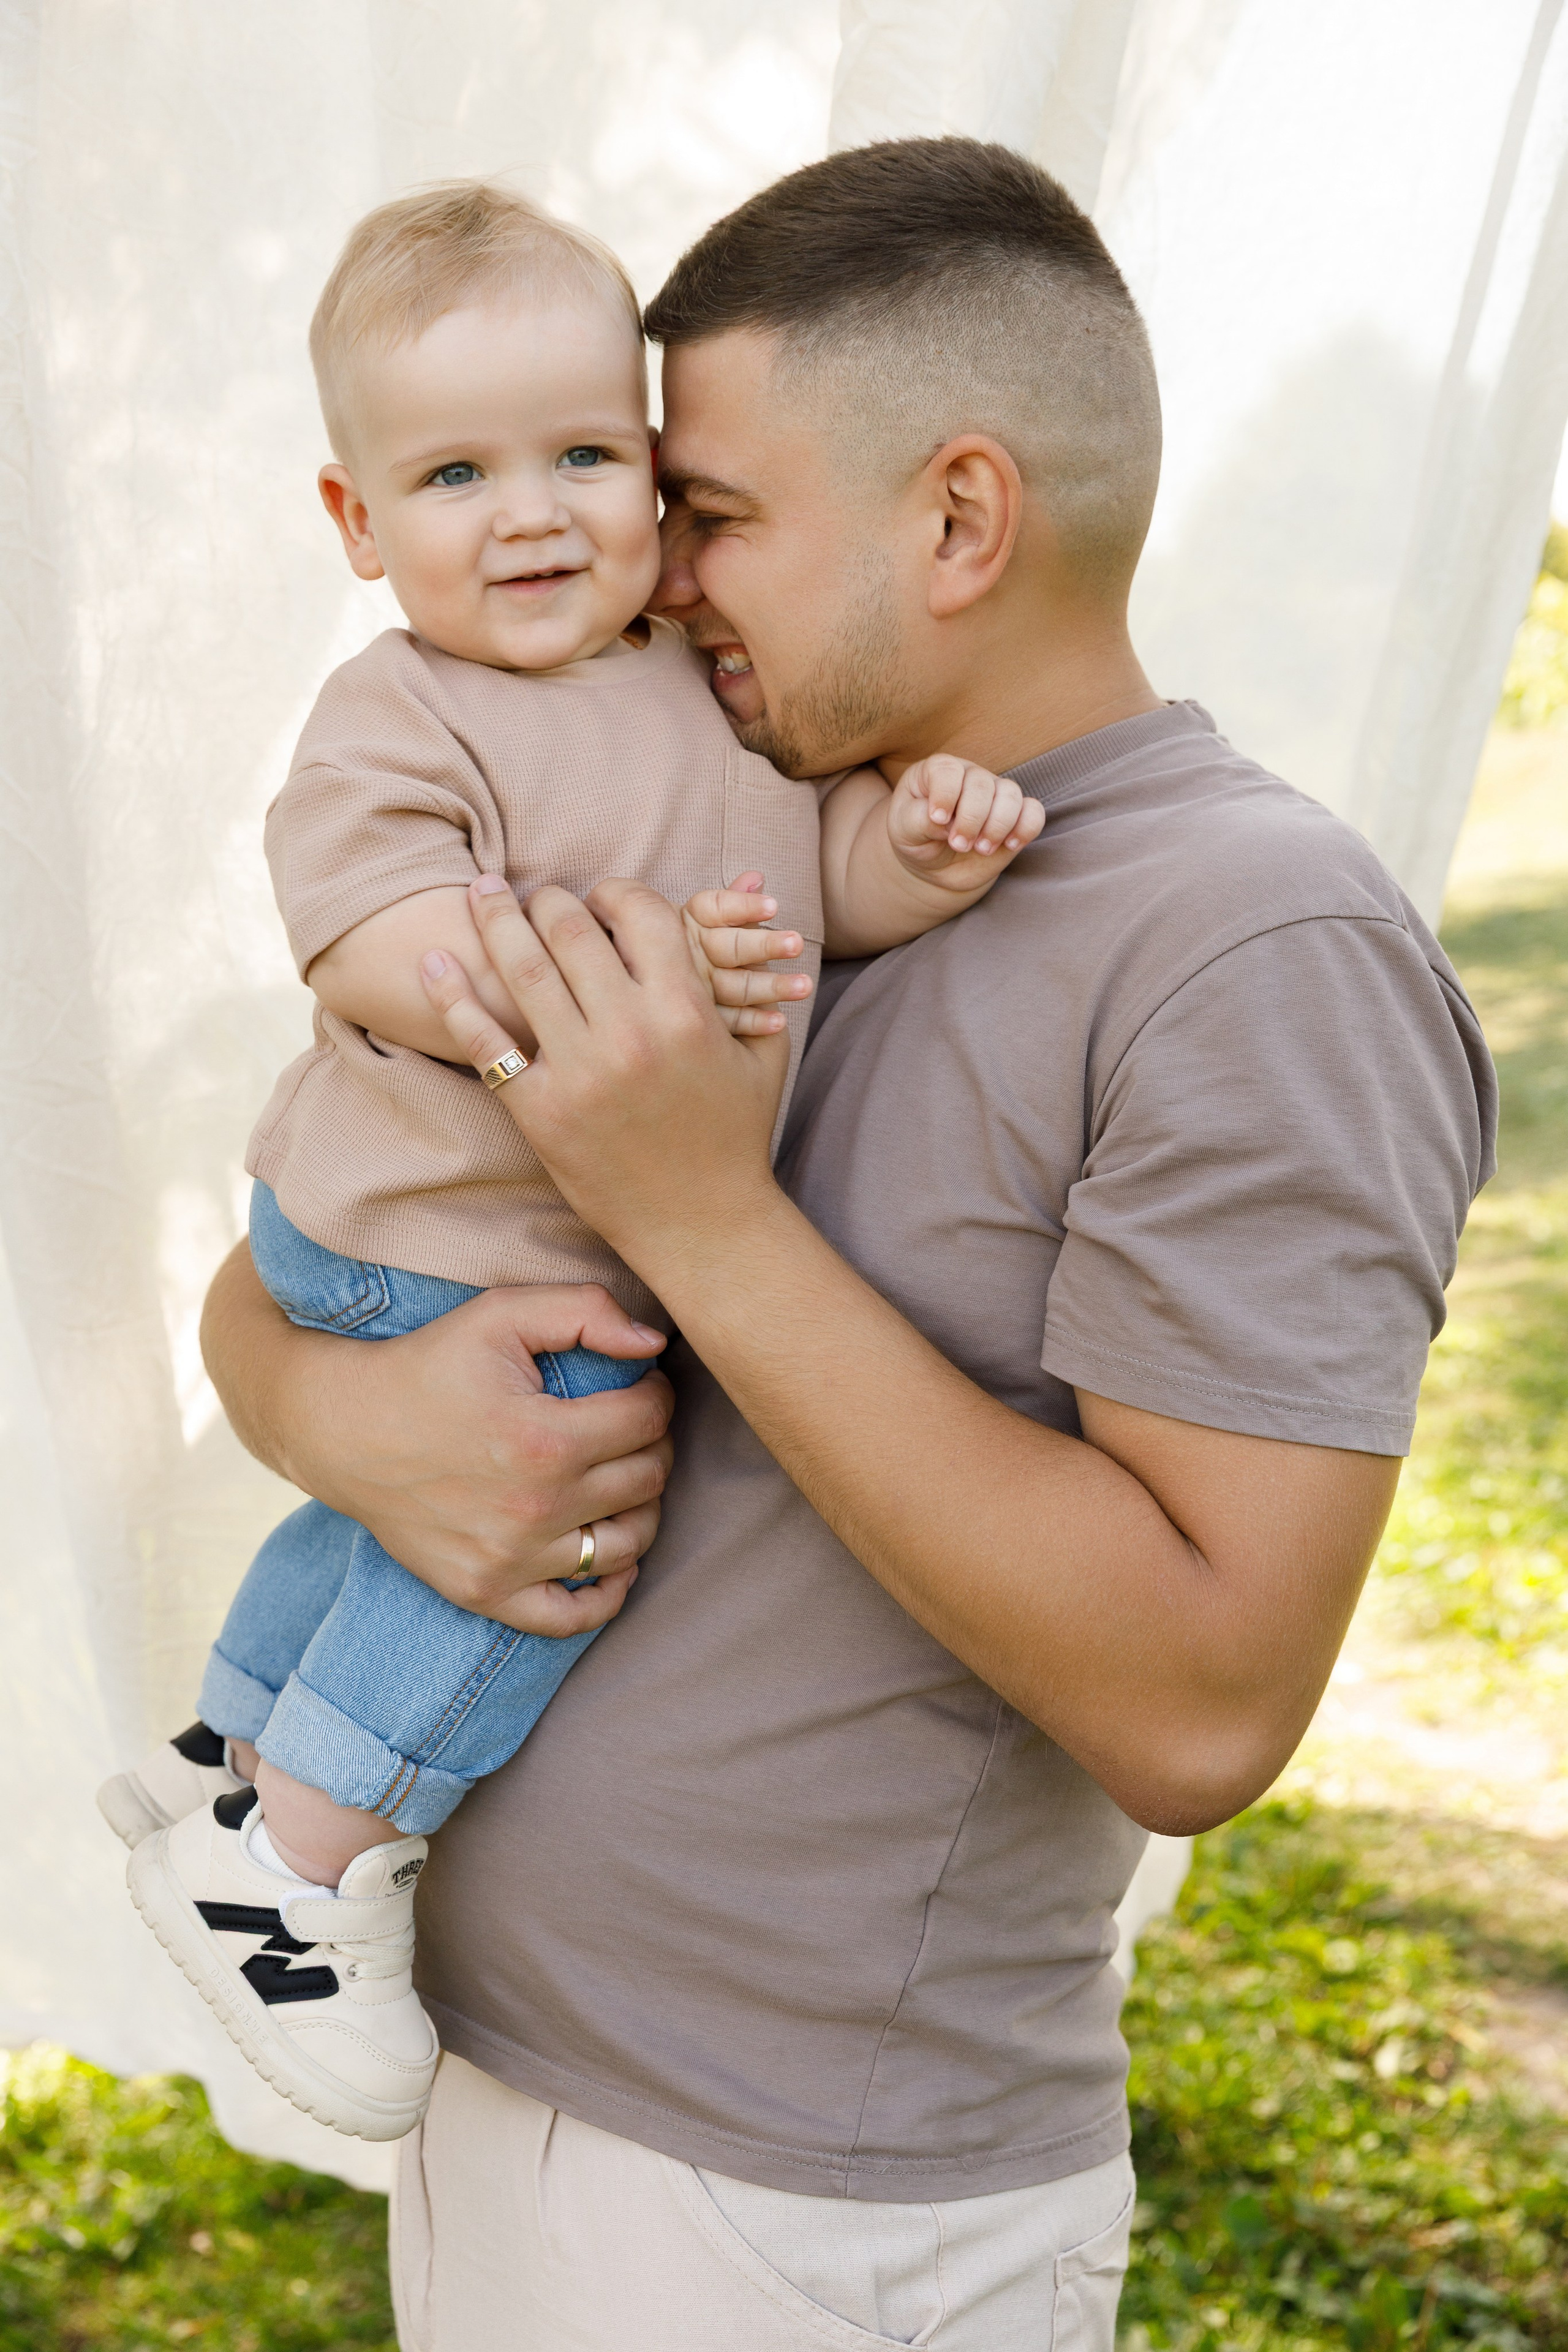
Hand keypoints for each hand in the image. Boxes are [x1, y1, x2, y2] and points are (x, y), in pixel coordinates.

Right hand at [204, 1249, 675, 1635]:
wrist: (342, 1430)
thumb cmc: (426, 1365)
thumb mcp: (498, 1314)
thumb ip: (584, 1311)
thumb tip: (654, 1343)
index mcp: (545, 1439)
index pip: (650, 1420)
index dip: (657, 1394)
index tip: (641, 1385)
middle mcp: (535, 1509)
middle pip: (647, 1480)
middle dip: (653, 1444)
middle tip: (632, 1425)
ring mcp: (512, 1560)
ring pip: (627, 1545)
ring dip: (643, 1509)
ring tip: (624, 1478)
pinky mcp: (486, 1592)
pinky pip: (572, 1616)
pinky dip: (607, 1592)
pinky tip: (613, 1557)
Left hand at [418, 875, 785, 1276]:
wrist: (704, 1223)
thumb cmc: (736, 1134)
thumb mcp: (761, 1052)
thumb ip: (747, 980)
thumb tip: (755, 903)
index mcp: (686, 1011)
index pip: (639, 913)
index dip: (616, 892)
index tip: (603, 897)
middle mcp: (629, 1033)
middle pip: (572, 930)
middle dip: (550, 900)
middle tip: (536, 894)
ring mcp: (579, 1073)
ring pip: (523, 971)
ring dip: (496, 921)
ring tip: (480, 893)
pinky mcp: (541, 1112)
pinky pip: (484, 1043)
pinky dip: (452, 997)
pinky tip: (433, 963)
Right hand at [682, 871, 813, 1035]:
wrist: (649, 990)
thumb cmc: (690, 947)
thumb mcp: (706, 922)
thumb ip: (734, 900)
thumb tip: (756, 876)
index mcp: (687, 922)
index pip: (713, 908)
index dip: (743, 906)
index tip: (774, 907)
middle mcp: (688, 954)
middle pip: (727, 948)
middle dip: (764, 946)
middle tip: (797, 943)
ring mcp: (691, 988)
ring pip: (731, 987)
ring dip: (770, 987)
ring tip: (805, 986)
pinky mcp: (698, 1018)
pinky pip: (727, 1021)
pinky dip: (753, 1021)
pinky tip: (779, 1021)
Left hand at [887, 755, 1044, 893]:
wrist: (935, 866)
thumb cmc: (916, 839)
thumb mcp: (903, 831)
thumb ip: (918, 820)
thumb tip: (947, 822)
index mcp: (937, 772)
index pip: (947, 770)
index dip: (946, 795)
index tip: (938, 821)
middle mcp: (969, 776)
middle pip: (981, 784)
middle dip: (971, 819)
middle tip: (958, 845)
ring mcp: (995, 794)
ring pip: (1011, 794)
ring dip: (998, 825)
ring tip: (981, 848)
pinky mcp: (1015, 816)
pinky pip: (1034, 812)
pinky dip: (1025, 829)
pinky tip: (1009, 846)